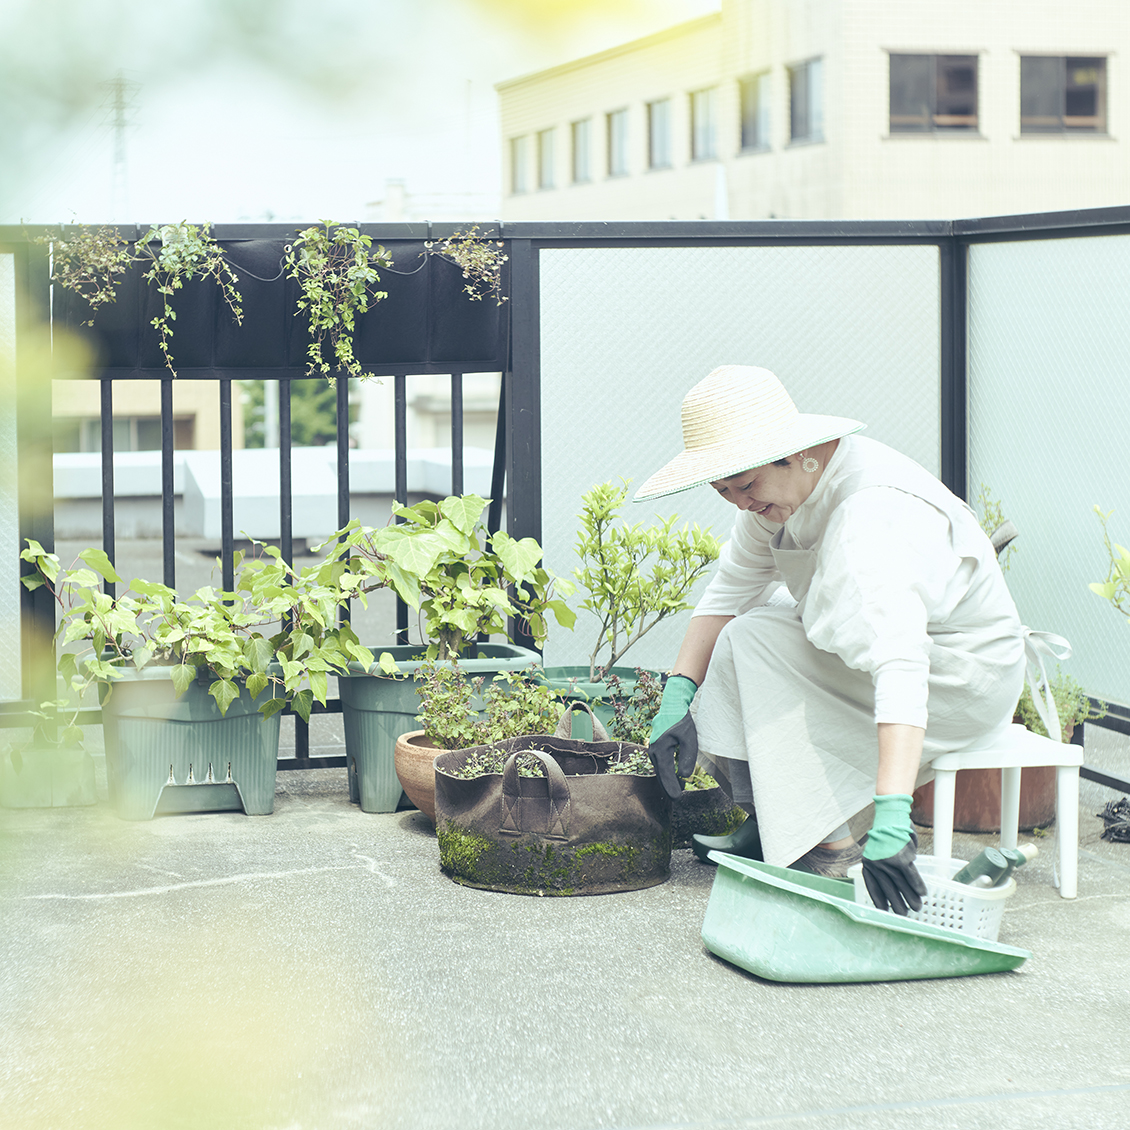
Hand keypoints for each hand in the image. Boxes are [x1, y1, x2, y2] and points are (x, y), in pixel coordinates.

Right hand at [647, 675, 697, 799]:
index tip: (677, 799)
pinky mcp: (655, 748)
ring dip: (667, 780)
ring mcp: (653, 749)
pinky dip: (666, 772)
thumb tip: (684, 776)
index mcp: (661, 750)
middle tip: (677, 799)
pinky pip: (660, 764)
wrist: (672, 706)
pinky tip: (674, 777)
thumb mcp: (689, 739)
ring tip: (678, 790)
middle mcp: (654, 751)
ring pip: (660, 770)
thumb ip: (687, 757)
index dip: (671, 787)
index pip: (666, 774)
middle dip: (669, 787)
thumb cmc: (682, 721)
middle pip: (661, 774)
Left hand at [861, 793, 926, 915]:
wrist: (890, 814)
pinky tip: (923, 894)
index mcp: (868, 862)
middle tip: (903, 915)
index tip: (883, 910)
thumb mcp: (880, 849)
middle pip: (888, 889)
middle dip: (896, 904)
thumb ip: (884, 864)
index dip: (878, 899)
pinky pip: (911, 876)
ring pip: (901, 885)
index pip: (872, 886)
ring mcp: (888, 862)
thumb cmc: (887, 832)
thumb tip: (896, 881)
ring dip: (910, 898)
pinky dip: (917, 885)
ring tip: (916, 908)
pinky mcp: (901, 859)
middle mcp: (876, 864)